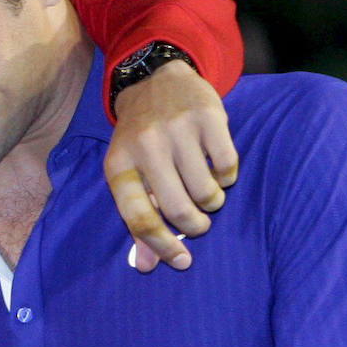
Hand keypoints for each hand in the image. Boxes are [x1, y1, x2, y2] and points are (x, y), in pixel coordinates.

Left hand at [106, 59, 238, 271]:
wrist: (153, 79)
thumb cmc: (140, 138)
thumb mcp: (129, 173)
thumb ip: (139, 219)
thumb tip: (149, 266)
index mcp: (119, 165)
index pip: (138, 218)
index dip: (161, 246)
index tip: (181, 262)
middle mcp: (145, 146)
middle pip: (178, 209)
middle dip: (195, 226)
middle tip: (198, 223)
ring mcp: (176, 129)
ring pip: (207, 192)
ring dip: (212, 202)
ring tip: (206, 191)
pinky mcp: (208, 116)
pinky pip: (227, 167)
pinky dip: (227, 176)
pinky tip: (215, 165)